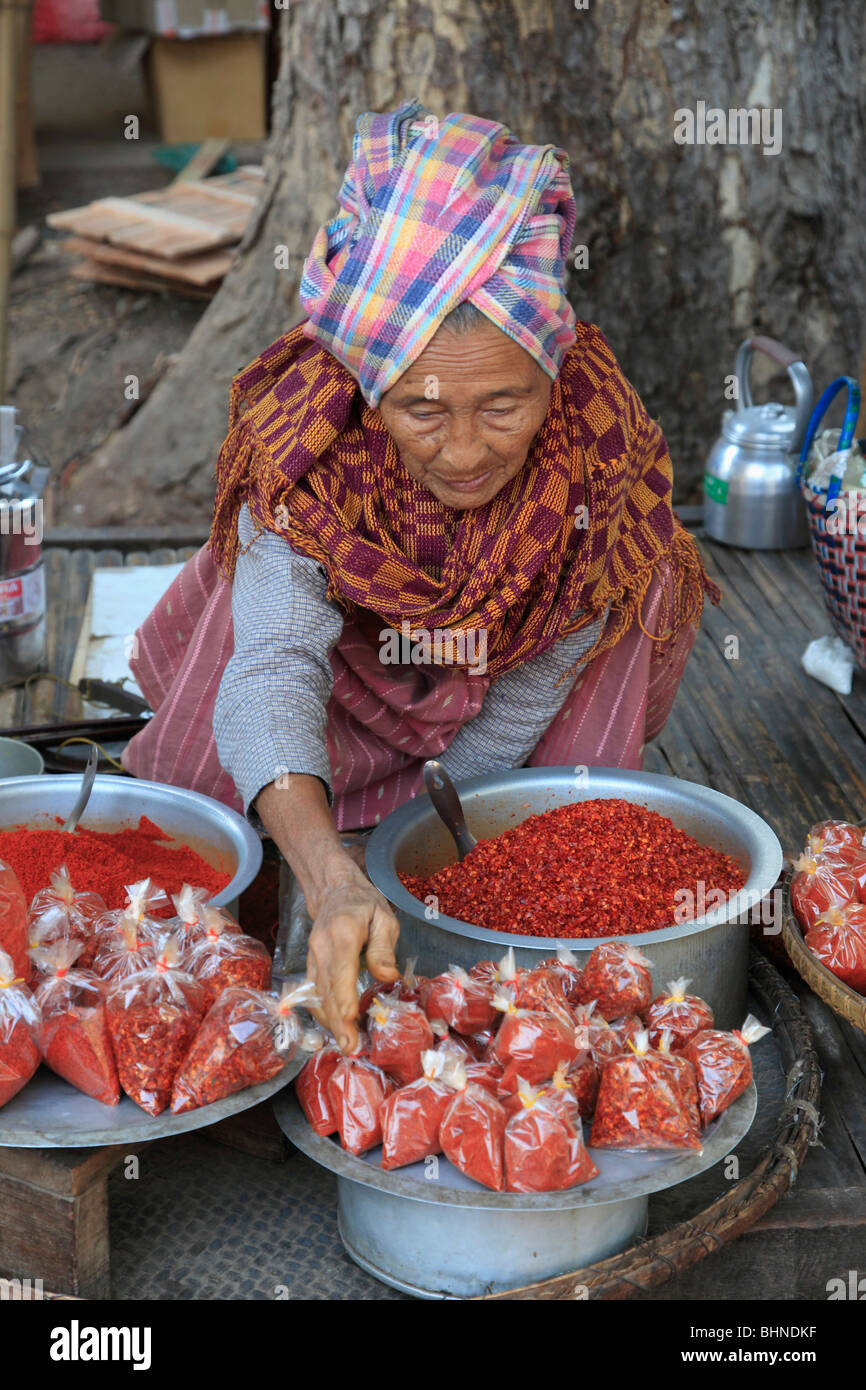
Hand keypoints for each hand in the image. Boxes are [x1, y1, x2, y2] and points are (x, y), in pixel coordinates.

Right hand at [306, 872, 399, 1052]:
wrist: (333, 891)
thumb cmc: (363, 904)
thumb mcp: (383, 918)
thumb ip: (383, 948)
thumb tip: (387, 977)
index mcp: (342, 933)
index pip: (340, 968)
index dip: (343, 996)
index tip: (349, 1019)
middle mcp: (322, 948)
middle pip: (327, 988)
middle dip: (337, 1020)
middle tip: (350, 1046)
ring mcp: (312, 957)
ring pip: (318, 994)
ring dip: (330, 1020)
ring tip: (346, 1043)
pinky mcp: (311, 965)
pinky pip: (315, 992)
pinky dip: (324, 1011)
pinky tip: (336, 1027)